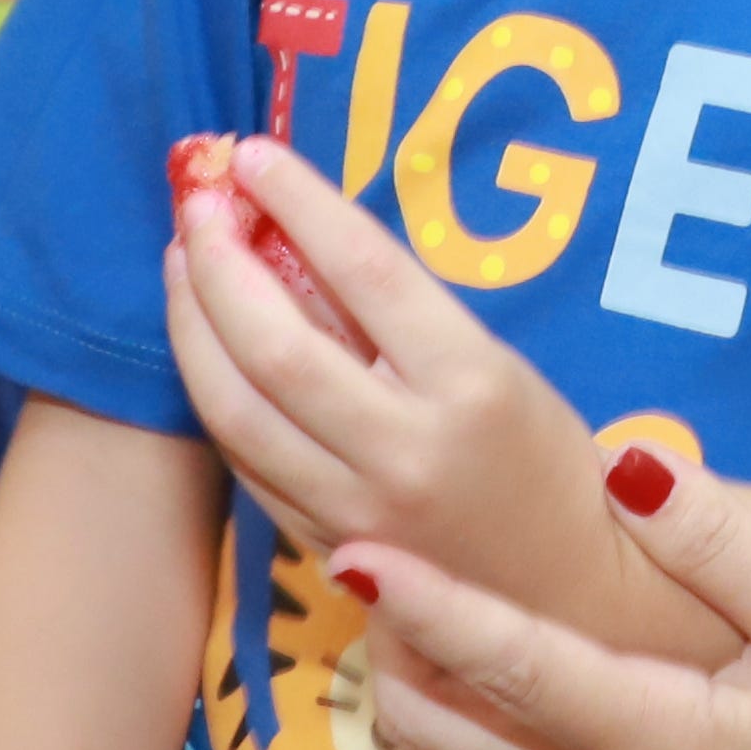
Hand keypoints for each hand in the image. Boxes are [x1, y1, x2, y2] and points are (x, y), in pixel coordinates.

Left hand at [160, 138, 600, 582]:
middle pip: (277, 344)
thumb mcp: (499, 368)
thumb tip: (302, 231)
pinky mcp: (323, 545)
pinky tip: (203, 344)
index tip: (257, 155)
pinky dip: (212, 391)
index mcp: (471, 386)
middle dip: (219, 261)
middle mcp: (407, 450)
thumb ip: (405, 315)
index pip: (367, 271)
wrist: (567, 594)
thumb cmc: (544, 460)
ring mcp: (356, 509)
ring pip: (236, 409)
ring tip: (183, 261)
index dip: (301, 203)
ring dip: (192, 324)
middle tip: (200, 203)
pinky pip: (244, 461)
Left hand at [344, 446, 750, 749]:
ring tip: (403, 583)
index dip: (426, 604)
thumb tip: (626, 465)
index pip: (512, 662)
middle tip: (364, 544)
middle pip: (450, 726)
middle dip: (392, 644)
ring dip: (424, 676)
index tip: (354, 550)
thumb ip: (728, 546)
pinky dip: (473, 703)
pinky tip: (487, 641)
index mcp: (658, 736)